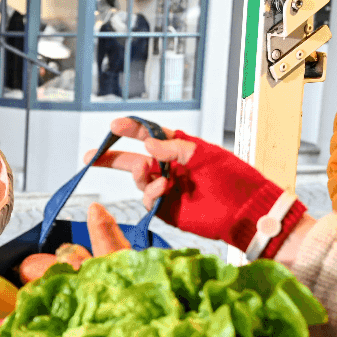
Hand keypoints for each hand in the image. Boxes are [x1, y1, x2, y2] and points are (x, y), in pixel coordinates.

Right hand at [86, 117, 305, 257]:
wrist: (246, 211)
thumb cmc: (232, 178)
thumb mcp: (204, 155)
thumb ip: (173, 148)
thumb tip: (146, 145)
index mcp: (179, 149)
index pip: (149, 135)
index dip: (131, 130)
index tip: (114, 125)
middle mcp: (169, 168)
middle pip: (133, 160)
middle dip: (111, 158)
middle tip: (90, 156)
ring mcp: (167, 189)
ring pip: (139, 179)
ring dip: (140, 175)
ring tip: (155, 175)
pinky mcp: (167, 210)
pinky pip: (148, 199)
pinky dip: (151, 192)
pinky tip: (163, 189)